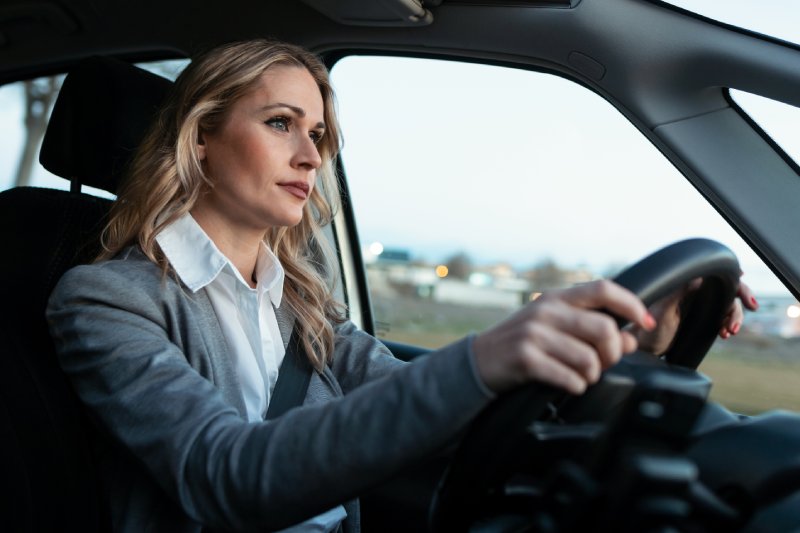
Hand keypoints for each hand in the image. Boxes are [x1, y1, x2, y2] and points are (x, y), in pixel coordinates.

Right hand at [472, 280, 654, 395]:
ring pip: (589, 359)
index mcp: (556, 298)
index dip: (632, 304)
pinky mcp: (525, 358)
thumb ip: (590, 329)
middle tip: (605, 364)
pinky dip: (576, 386)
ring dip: (593, 375)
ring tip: (583, 377)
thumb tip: (630, 338)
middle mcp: (546, 311)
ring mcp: (534, 334)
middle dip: (613, 354)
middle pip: (604, 329)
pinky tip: (568, 384)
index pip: (603, 289)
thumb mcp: (553, 327)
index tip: (645, 322)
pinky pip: (569, 377)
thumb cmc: (522, 343)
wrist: (478, 361)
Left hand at [633, 277, 757, 354]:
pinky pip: (722, 319)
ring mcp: (698, 306)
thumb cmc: (646, 327)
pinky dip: (728, 325)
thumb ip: (679, 292)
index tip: (742, 278)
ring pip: (726, 305)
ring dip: (734, 316)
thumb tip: (698, 277)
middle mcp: (693, 292)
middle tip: (752, 307)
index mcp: (684, 285)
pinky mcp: (701, 320)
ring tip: (729, 331)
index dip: (730, 276)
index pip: (713, 275)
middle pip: (725, 289)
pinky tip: (725, 334)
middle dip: (740, 297)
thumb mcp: (663, 309)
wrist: (643, 348)